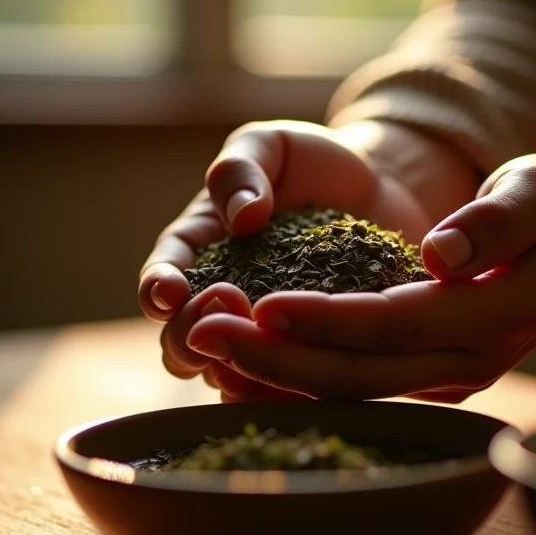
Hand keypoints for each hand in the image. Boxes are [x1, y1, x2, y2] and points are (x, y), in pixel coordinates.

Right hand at [138, 120, 433, 400]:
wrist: (377, 187)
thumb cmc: (311, 163)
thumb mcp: (271, 146)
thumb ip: (243, 169)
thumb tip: (243, 216)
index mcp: (202, 249)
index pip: (165, 276)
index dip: (158, 288)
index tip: (169, 293)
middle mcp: (226, 297)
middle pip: (185, 338)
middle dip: (190, 335)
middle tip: (223, 310)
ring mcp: (269, 329)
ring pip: (233, 370)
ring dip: (235, 368)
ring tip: (252, 356)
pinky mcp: (313, 347)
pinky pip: (291, 380)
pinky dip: (286, 388)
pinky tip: (302, 382)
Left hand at [185, 154, 535, 402]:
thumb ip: (498, 223)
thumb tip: (441, 254)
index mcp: (494, 316)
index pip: (394, 325)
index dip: (324, 320)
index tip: (257, 305)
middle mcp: (468, 361)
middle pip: (358, 375)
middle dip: (275, 359)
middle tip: (200, 335)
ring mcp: (449, 374)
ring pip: (350, 390)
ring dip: (276, 374)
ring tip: (206, 350)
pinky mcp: (431, 371)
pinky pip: (358, 384)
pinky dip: (301, 377)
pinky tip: (249, 360)